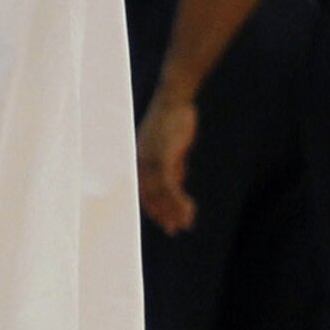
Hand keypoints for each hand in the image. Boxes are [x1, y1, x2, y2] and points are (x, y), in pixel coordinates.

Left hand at [137, 84, 197, 233]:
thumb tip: (176, 183)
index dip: (154, 210)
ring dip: (174, 211)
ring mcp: (149, 159)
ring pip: (160, 195)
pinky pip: (168, 184)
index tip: (166, 223)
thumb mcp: (172, 149)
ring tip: (186, 222)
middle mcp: (140, 162)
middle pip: (149, 197)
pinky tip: (189, 207)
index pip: (143, 192)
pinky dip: (178, 199)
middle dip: (163, 215)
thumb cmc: (173, 121)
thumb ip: (173, 166)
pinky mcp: (162, 156)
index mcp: (140, 161)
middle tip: (175, 230)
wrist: (175, 99)